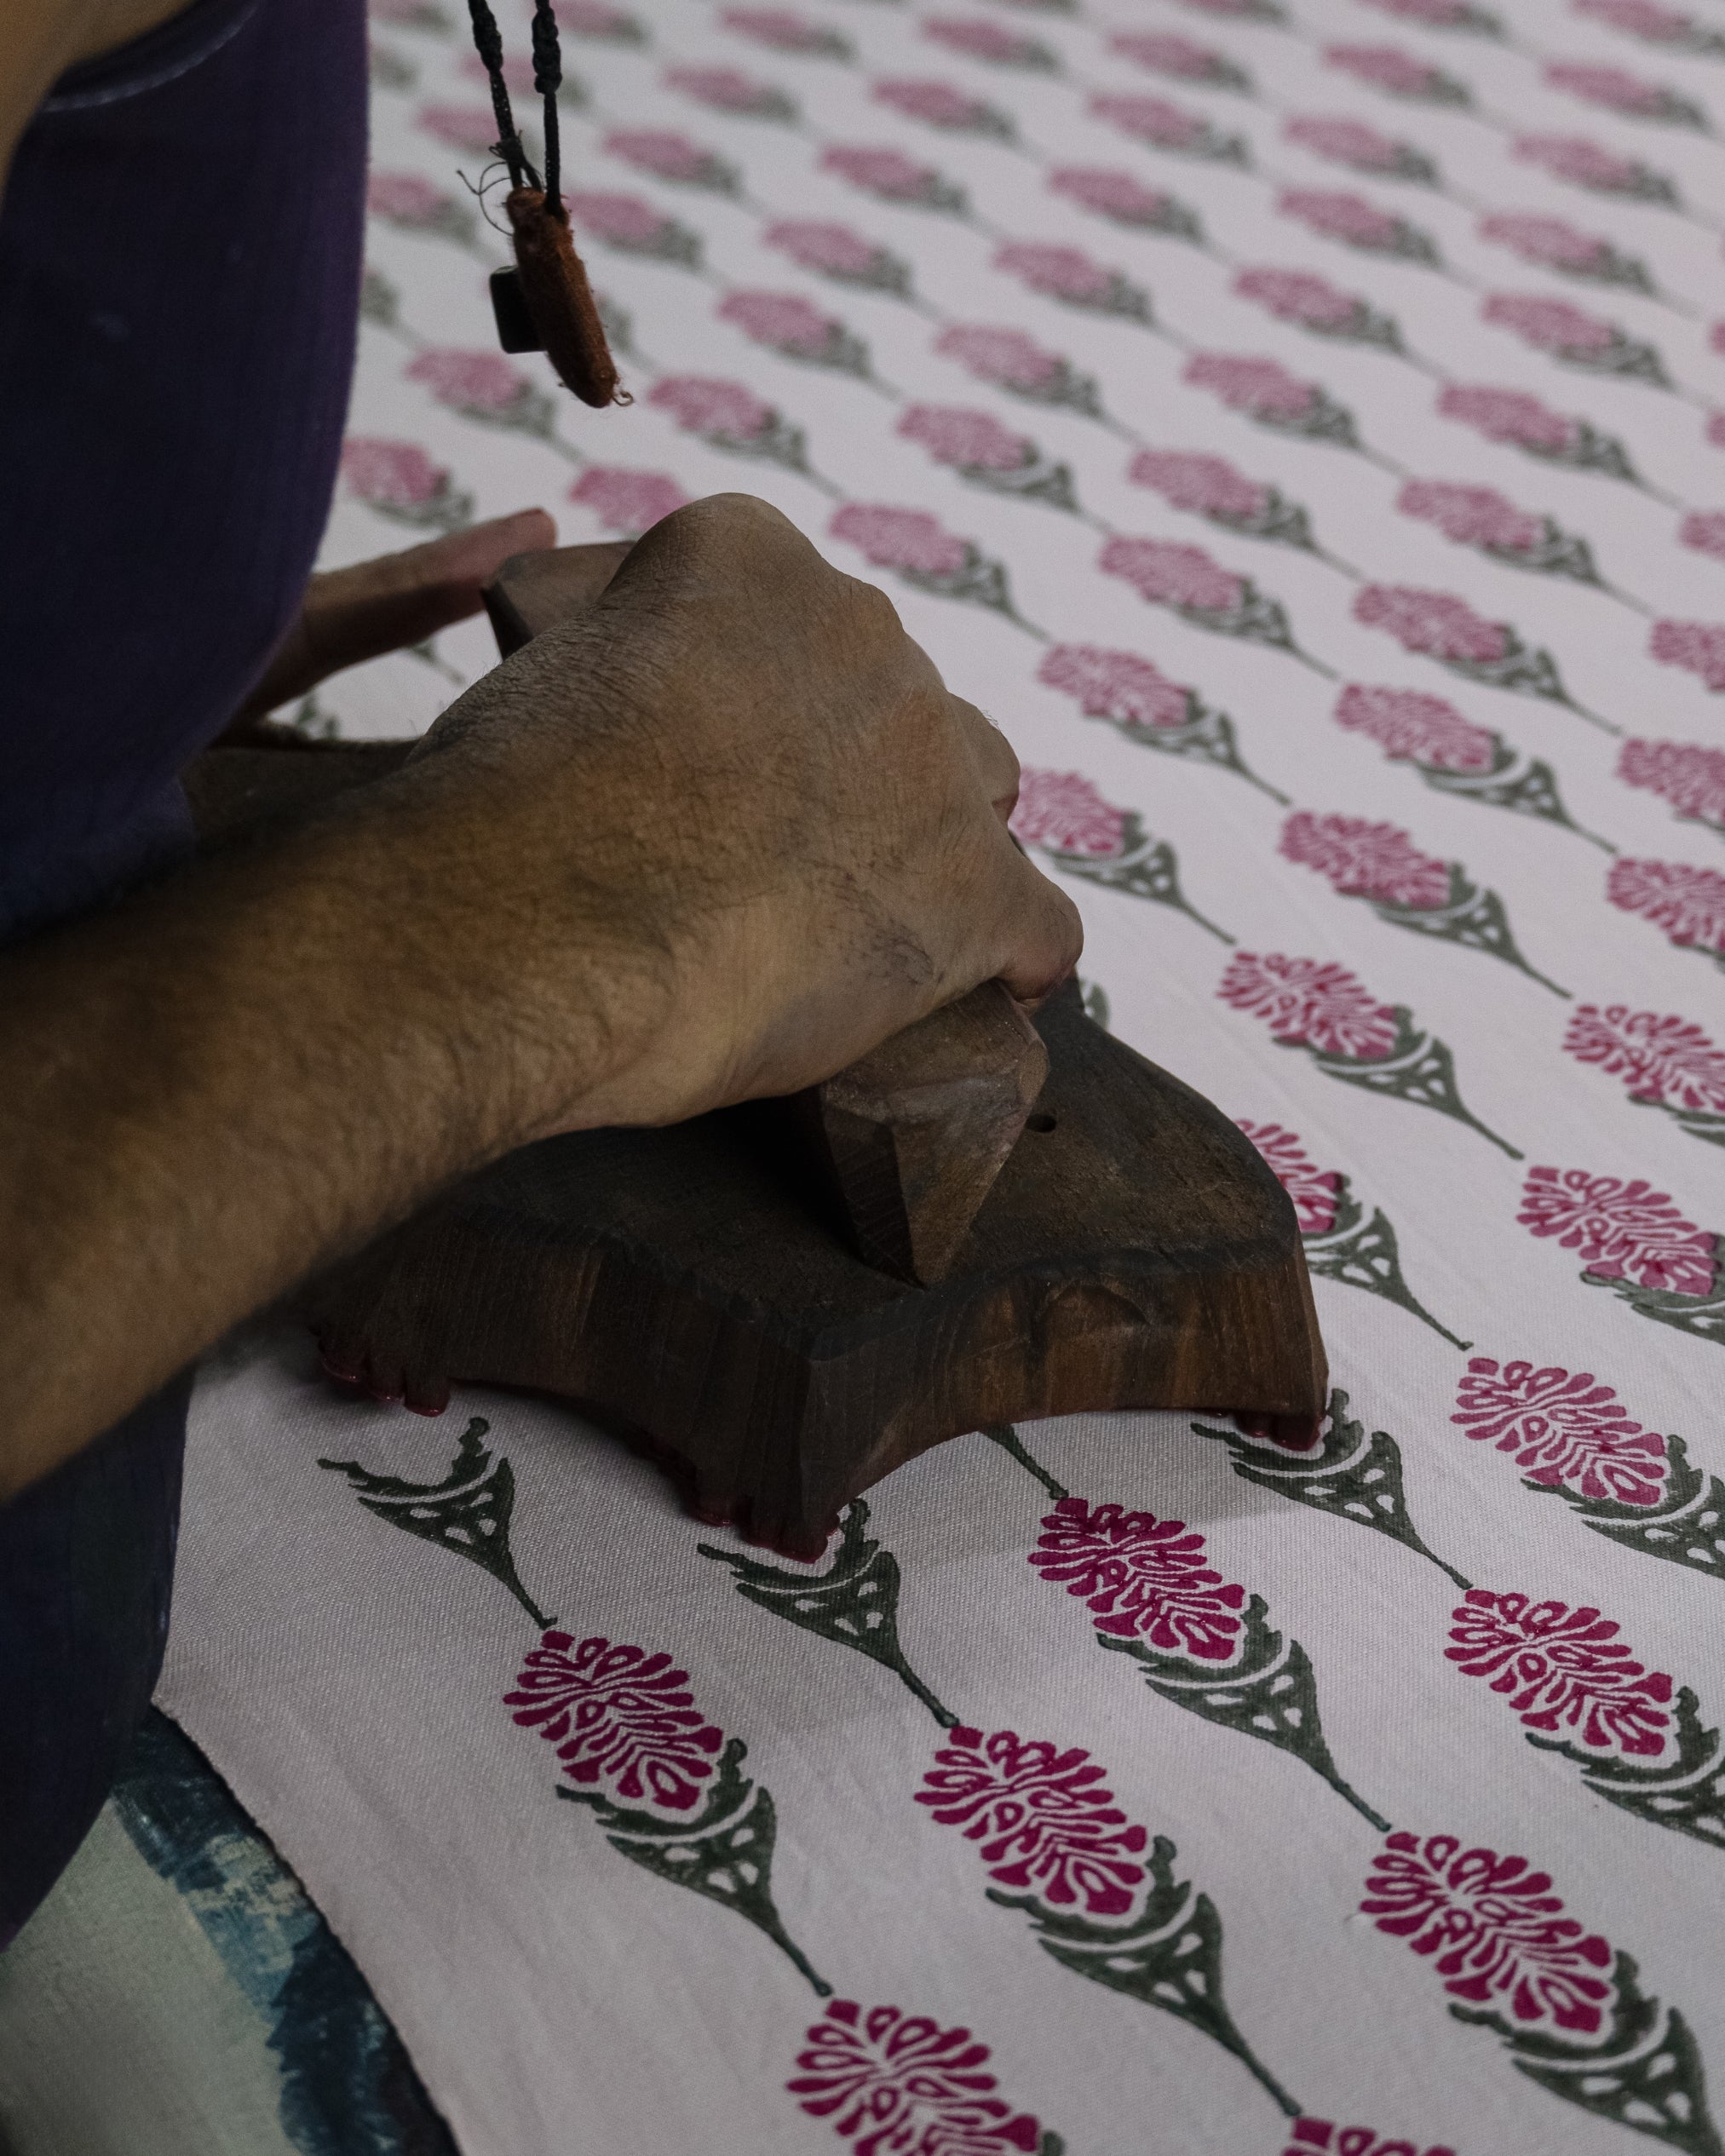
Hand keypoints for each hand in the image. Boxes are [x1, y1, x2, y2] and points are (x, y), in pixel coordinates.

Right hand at [0, 494, 1079, 1492]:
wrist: (527, 925)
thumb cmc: (497, 807)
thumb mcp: (531, 668)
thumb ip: (604, 640)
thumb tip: (591, 625)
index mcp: (751, 555)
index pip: (787, 618)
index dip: (758, 703)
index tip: (717, 766)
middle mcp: (866, 629)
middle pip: (887, 700)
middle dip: (845, 770)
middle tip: (769, 858)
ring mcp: (933, 760)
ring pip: (975, 792)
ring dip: (932, 845)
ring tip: (868, 918)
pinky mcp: (974, 893)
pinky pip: (1041, 924)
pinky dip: (1016, 957)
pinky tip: (998, 987)